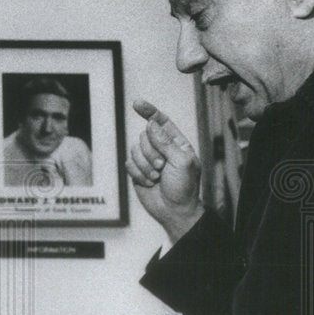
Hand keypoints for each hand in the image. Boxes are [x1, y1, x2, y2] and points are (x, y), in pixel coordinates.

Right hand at [126, 99, 202, 242]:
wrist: (174, 210)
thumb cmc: (184, 186)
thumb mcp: (181, 161)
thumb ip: (165, 142)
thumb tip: (151, 124)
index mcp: (176, 142)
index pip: (161, 121)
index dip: (149, 111)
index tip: (136, 103)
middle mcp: (161, 148)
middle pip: (144, 135)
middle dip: (151, 152)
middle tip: (162, 166)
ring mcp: (148, 159)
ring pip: (134, 149)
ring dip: (145, 165)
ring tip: (156, 177)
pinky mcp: (137, 171)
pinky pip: (129, 163)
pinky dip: (138, 174)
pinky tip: (148, 182)